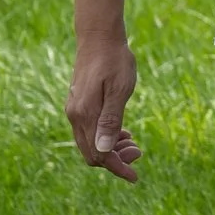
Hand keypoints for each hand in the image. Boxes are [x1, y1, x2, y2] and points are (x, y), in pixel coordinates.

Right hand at [66, 30, 141, 181]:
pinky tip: (122, 131)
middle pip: (92, 153)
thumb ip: (111, 120)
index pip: (99, 154)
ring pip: (90, 142)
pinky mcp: (79, 103)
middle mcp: (75, 115)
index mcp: (85, 115)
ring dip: (111, 148)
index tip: (135, 177)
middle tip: (139, 152)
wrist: (99, 37)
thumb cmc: (115, 61)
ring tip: (134, 142)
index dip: (117, 168)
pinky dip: (105, 136)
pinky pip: (89, 130)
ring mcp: (75, 109)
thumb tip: (104, 150)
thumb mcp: (119, 90)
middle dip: (115, 160)